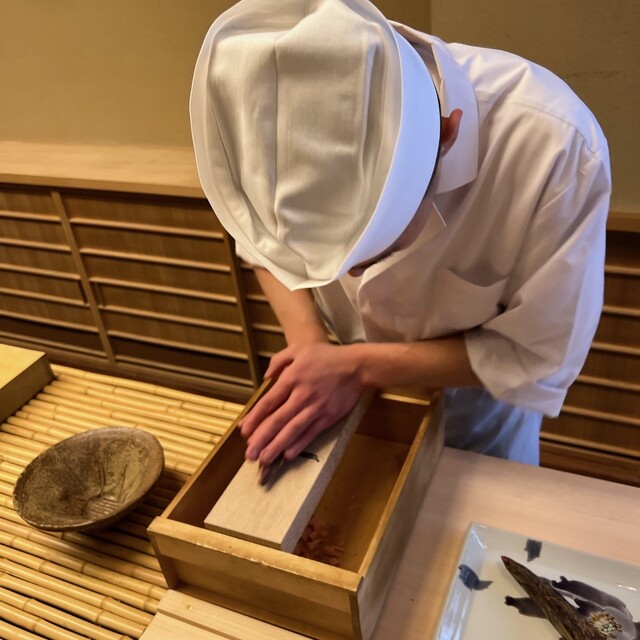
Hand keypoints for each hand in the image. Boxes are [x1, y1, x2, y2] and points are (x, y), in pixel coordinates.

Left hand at [239, 343, 363, 465]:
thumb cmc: (327, 356)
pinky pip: (311, 433)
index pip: (268, 402)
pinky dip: (299, 445)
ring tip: (264, 459)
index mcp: (292, 378)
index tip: (244, 431)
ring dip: (276, 446)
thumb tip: (265, 377)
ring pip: (292, 430)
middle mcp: (302, 395)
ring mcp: (316, 408)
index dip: (255, 418)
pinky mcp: (329, 417)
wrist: (356, 366)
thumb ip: (279, 361)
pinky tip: (288, 454)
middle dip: (261, 439)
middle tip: (249, 454)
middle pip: (277, 420)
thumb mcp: (299, 349)